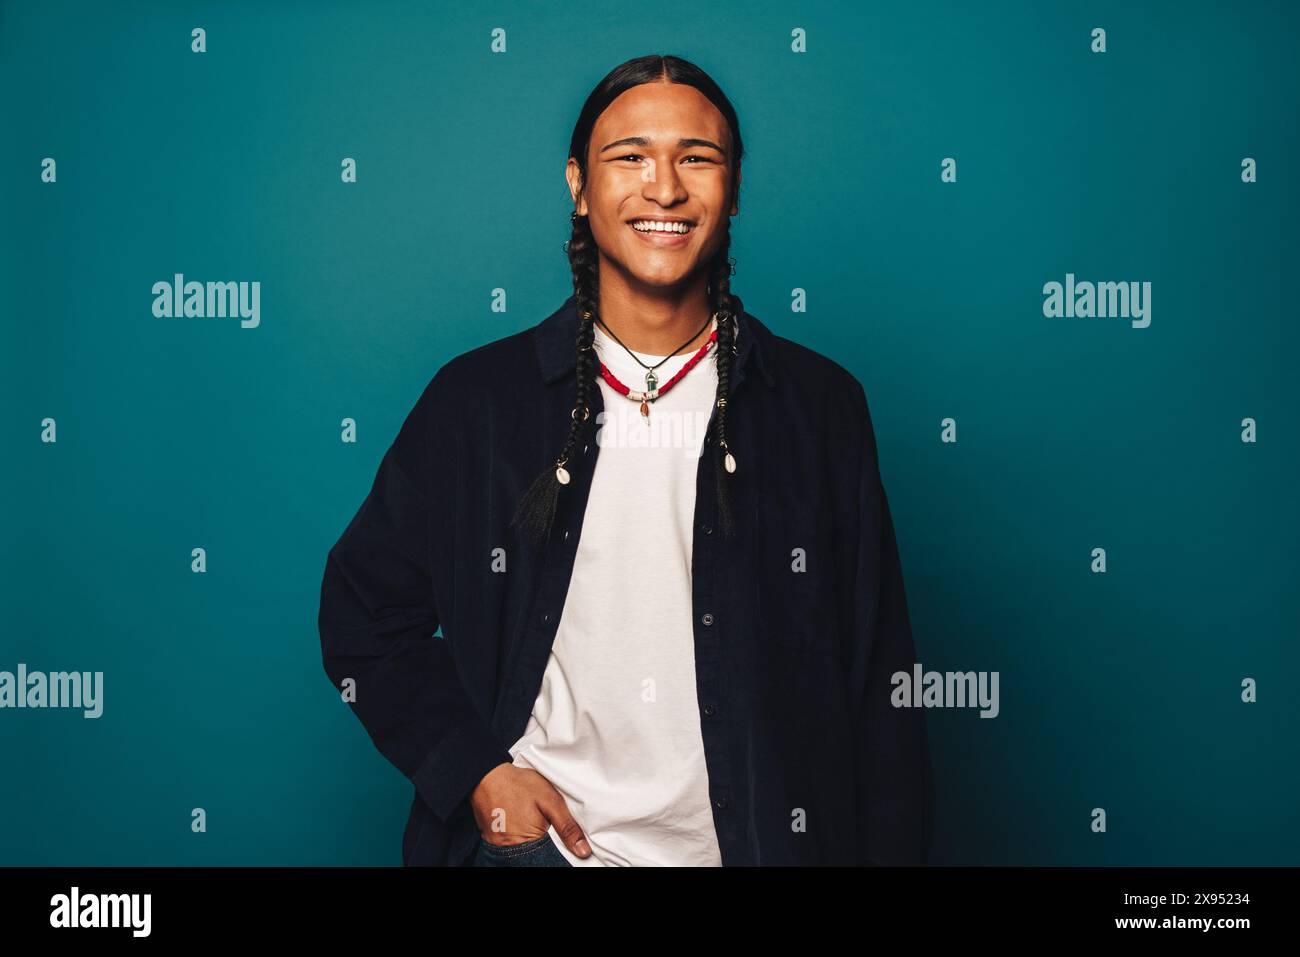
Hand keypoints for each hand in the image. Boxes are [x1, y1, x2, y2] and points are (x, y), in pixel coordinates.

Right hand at [471, 763, 591, 857]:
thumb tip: (584, 851)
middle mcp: (510, 851)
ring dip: (530, 846)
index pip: (550, 861)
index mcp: (529, 843)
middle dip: (545, 850)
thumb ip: (567, 826)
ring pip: (520, 855)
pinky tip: (520, 826)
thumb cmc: (519, 785)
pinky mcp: (490, 840)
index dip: (559, 854)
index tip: (563, 844)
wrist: (487, 775)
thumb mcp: (550, 800)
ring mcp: (497, 847)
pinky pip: (507, 848)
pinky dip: (516, 841)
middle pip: (534, 859)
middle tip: (545, 829)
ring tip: (532, 826)